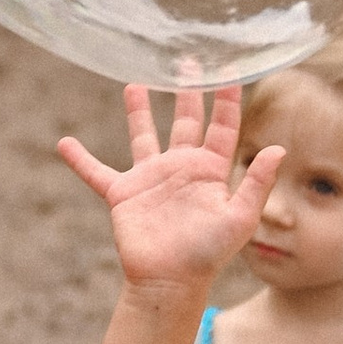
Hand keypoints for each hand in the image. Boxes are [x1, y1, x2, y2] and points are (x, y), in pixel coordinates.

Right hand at [58, 88, 283, 300]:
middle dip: (186, 92)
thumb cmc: (208, 254)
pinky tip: (63, 143)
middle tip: (186, 61)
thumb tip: (279, 149)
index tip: (228, 71)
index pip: (222, 127)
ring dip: (139, 111)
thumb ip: (257, 183)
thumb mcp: (240, 217)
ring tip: (135, 82)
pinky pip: (96, 172)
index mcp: (210, 170)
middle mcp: (181, 168)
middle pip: (185, 121)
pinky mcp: (123, 194)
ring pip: (143, 135)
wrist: (170, 282)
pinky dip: (80, 160)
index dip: (226, 100)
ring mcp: (151, 179)